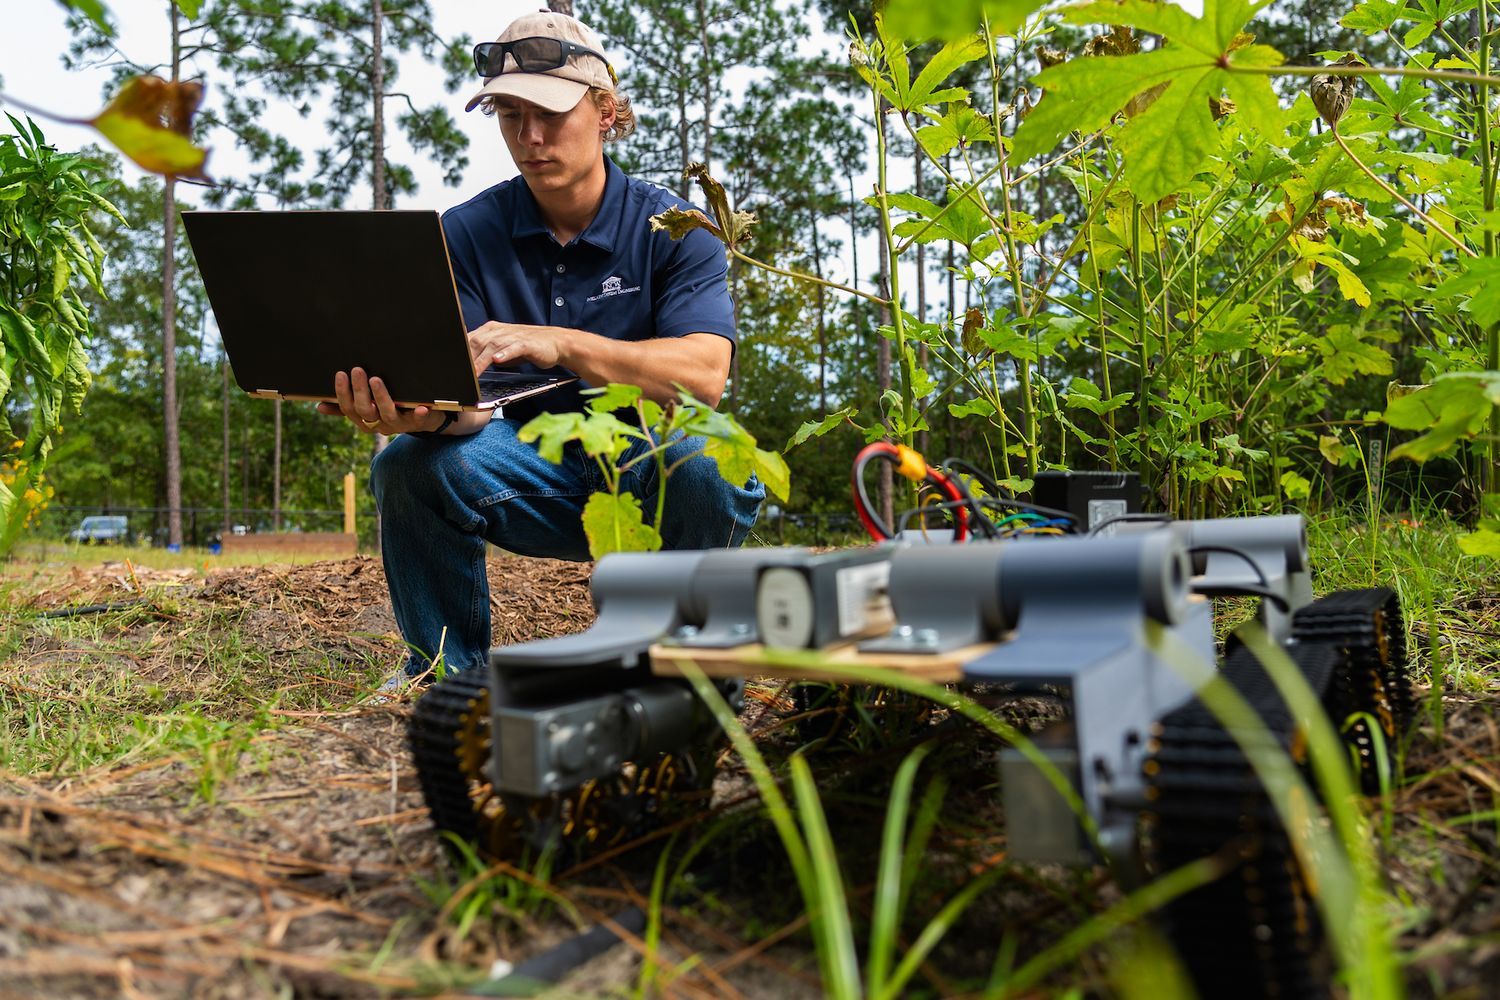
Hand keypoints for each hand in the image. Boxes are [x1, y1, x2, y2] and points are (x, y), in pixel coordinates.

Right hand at [316, 368, 443, 434]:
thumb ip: (345, 407)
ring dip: (381, 397)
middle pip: (365, 410)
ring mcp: (397, 424)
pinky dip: (419, 415)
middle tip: (357, 370)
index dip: (342, 393)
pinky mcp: (416, 423)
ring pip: (387, 414)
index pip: (348, 408)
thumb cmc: (390, 409)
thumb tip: (319, 406)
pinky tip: (422, 407)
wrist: (422, 422)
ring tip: (376, 380)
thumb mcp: (367, 408)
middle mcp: (378, 424)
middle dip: (359, 391)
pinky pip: (417, 421)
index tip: (340, 374)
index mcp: (364, 419)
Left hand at [467, 321, 567, 374]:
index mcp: (490, 331)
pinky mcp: (526, 343)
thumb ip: (484, 353)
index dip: (458, 352)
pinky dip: (505, 354)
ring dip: (481, 360)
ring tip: (473, 373)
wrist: (555, 342)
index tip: (448, 366)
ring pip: (492, 346)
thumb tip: (467, 365)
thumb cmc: (527, 347)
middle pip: (476, 342)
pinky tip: (498, 360)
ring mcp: (513, 336)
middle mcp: (499, 331)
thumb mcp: (501, 349)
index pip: (468, 340)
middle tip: (457, 374)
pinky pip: (513, 347)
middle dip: (466, 358)